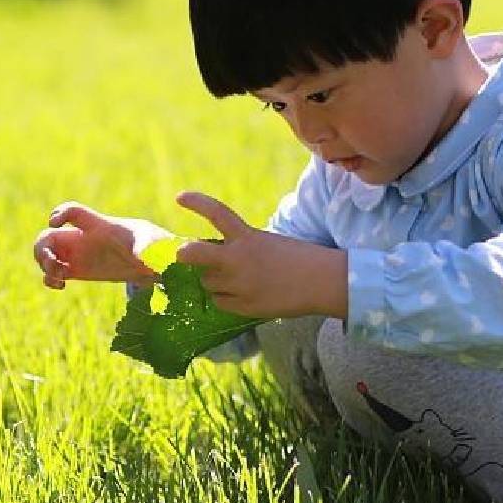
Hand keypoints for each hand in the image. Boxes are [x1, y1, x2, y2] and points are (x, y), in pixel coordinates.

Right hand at [33, 201, 173, 289]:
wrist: (149, 260)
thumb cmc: (149, 243)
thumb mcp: (150, 243)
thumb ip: (145, 247)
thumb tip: (144, 257)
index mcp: (98, 226)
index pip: (75, 212)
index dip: (60, 213)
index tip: (53, 223)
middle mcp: (82, 237)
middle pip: (48, 236)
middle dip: (42, 249)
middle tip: (54, 264)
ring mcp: (77, 254)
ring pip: (46, 254)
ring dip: (44, 265)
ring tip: (60, 278)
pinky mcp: (77, 270)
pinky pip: (53, 273)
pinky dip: (50, 279)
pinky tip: (61, 286)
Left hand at [174, 191, 347, 319]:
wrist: (323, 282)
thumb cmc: (299, 259)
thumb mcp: (268, 243)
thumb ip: (242, 248)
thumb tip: (215, 262)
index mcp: (248, 237)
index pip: (217, 214)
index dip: (197, 203)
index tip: (180, 197)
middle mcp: (239, 259)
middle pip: (194, 254)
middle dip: (185, 254)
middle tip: (182, 254)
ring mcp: (239, 284)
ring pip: (208, 282)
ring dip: (215, 280)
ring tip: (236, 280)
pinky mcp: (244, 306)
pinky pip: (220, 303)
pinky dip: (225, 299)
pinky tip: (242, 295)